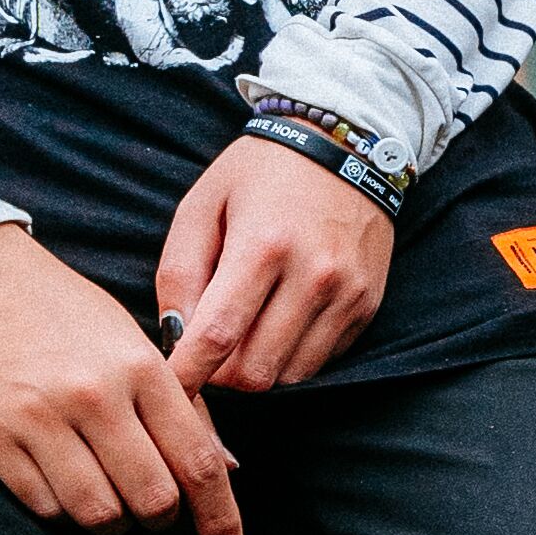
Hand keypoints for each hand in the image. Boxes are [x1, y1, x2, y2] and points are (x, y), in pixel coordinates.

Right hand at [0, 224, 244, 534]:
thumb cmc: (51, 303)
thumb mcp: (126, 337)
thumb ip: (175, 401)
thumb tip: (225, 466)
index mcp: (139, 365)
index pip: (199, 460)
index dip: (221, 516)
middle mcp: (94, 395)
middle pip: (153, 499)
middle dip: (162, 519)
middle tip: (154, 512)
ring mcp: (39, 419)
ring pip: (99, 513)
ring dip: (111, 523)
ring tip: (107, 501)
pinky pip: (45, 506)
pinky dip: (62, 510)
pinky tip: (62, 485)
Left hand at [157, 137, 396, 397]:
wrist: (345, 147)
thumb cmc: (260, 174)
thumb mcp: (203, 204)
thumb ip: (179, 272)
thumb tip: (175, 338)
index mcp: (263, 245)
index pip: (217, 337)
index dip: (186, 374)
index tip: (169, 387)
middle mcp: (313, 275)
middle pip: (255, 371)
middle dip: (221, 375)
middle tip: (207, 351)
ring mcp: (346, 293)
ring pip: (289, 375)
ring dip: (258, 367)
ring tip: (244, 333)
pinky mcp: (367, 304)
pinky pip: (320, 360)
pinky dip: (291, 355)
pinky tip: (280, 321)